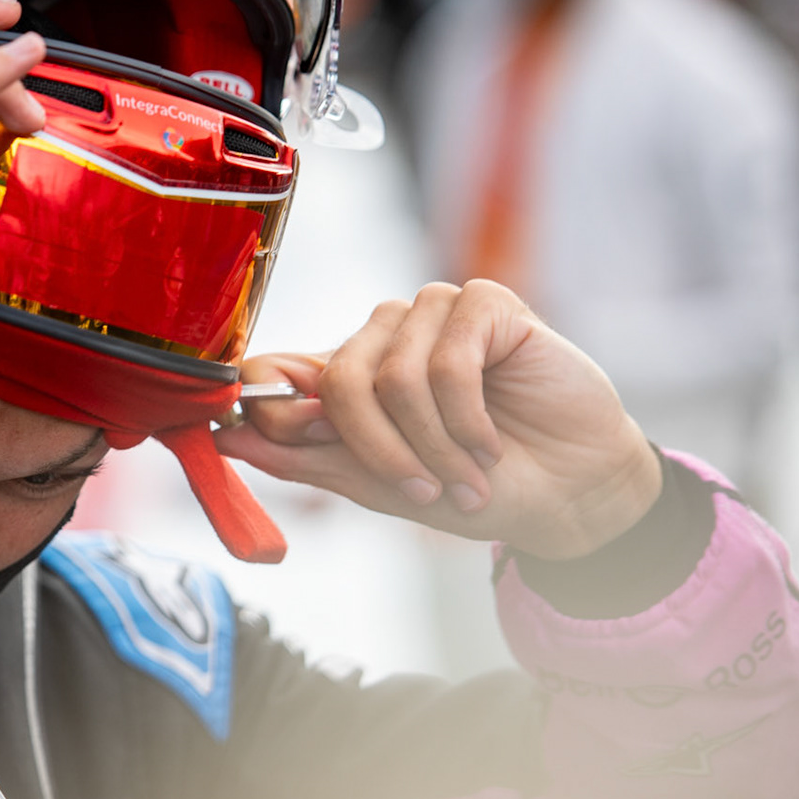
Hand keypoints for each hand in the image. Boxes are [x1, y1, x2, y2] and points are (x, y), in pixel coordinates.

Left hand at [215, 280, 662, 559]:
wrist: (571, 495)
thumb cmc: (475, 488)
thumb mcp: (378, 484)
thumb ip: (304, 457)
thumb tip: (227, 435)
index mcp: (347, 373)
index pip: (277, 369)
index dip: (262, 403)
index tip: (258, 437)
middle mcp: (382, 336)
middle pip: (337, 382)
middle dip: (380, 451)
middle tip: (423, 491)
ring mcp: (431, 313)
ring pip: (392, 375)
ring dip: (432, 443)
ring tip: (469, 474)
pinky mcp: (483, 302)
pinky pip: (447, 362)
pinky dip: (468, 419)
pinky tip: (492, 441)